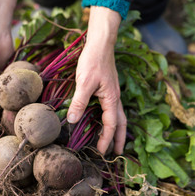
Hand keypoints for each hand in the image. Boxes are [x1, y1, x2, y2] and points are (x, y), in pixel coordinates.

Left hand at [67, 6, 126, 154]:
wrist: (100, 43)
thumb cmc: (93, 61)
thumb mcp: (84, 82)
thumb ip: (79, 102)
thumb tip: (72, 120)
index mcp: (111, 99)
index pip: (111, 124)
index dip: (106, 139)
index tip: (101, 152)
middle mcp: (115, 98)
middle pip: (121, 123)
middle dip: (120, 138)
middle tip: (118, 152)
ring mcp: (113, 93)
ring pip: (118, 115)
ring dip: (117, 129)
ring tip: (113, 140)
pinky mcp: (108, 88)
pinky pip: (112, 108)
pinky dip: (111, 118)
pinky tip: (103, 119)